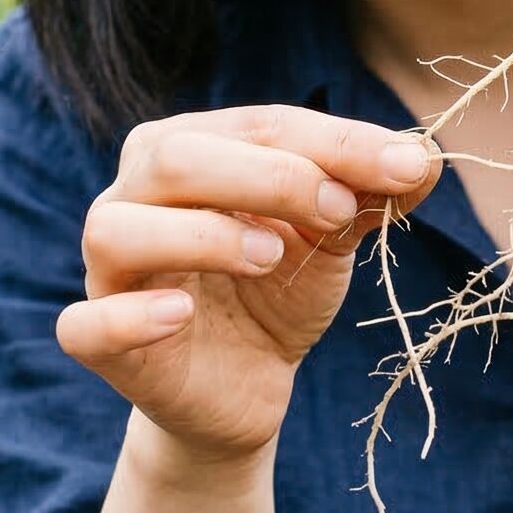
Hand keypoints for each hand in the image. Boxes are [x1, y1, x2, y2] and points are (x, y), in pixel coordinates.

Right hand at [56, 106, 444, 460]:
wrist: (247, 387)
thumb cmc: (278, 290)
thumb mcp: (329, 238)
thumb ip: (369, 195)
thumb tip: (426, 160)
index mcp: (189, 148)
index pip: (259, 125)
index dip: (334, 142)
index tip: (403, 169)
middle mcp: (134, 194)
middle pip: (177, 157)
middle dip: (268, 176)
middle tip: (337, 211)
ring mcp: (107, 268)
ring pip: (118, 228)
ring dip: (202, 236)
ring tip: (271, 258)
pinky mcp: (98, 339)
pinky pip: (86, 324)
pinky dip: (129, 316)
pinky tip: (181, 314)